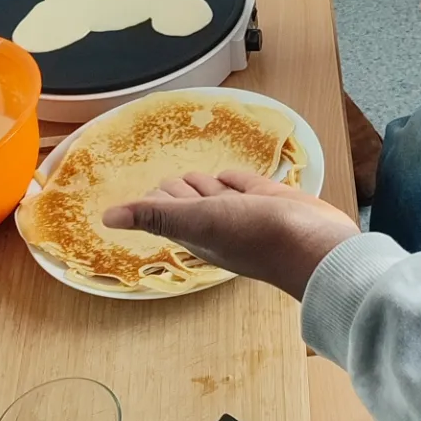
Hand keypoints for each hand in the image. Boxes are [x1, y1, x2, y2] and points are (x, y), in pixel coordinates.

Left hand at [102, 171, 358, 300]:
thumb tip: (105, 218)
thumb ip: (154, 215)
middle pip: (188, 201)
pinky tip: (229, 177)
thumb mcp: (197, 221)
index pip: (165, 209)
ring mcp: (245, 212)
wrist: (314, 243)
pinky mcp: (270, 200)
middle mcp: (218, 222)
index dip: (154, 199)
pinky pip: (245, 186)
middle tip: (162, 181)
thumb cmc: (256, 236)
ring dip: (203, 184)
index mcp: (195, 230)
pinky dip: (234, 179)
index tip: (144, 189)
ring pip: (216, 193)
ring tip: (191, 178)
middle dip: (176, 190)